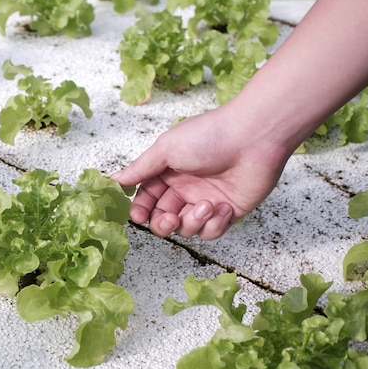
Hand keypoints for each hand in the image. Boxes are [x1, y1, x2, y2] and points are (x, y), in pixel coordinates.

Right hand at [112, 107, 290, 239]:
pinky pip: (211, 232)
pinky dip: (215, 224)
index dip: (141, 210)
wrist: (254, 137)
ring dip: (193, 221)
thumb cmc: (209, 136)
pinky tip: (223, 207)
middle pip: (163, 219)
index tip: (138, 216)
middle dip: (163, 224)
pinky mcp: (227, 212)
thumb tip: (113, 179)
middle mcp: (185, 189)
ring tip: (206, 204)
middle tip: (169, 218)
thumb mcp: (165, 149)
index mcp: (168, 172)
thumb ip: (139, 169)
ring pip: (186, 229)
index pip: (147, 199)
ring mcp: (206, 202)